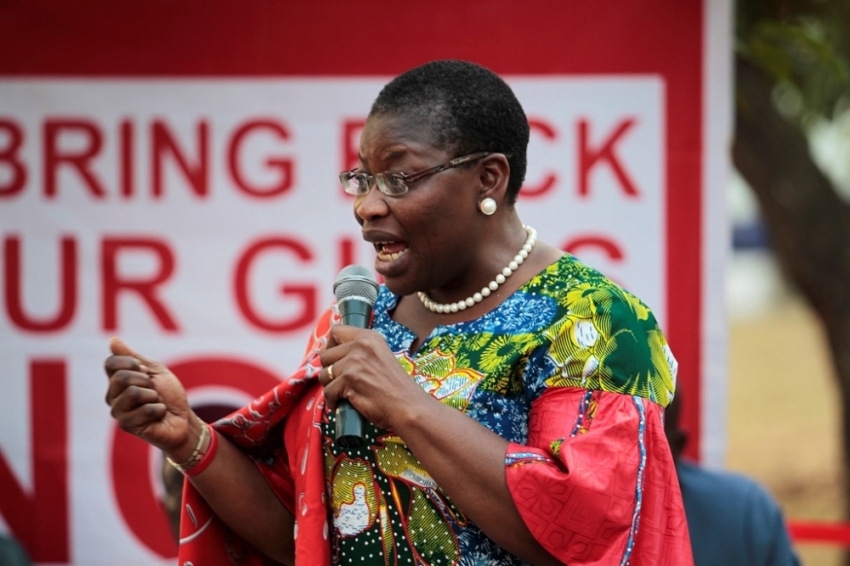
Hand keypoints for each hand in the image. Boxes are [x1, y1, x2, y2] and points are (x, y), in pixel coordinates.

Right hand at [104, 337, 197, 458]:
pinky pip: (145, 409)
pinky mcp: (127, 426)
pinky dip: (159, 409)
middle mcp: (112, 396)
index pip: (111, 363)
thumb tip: (112, 340)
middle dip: (146, 381)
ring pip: (133, 393)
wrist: (183, 419)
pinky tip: (158, 415)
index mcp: (116, 381)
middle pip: (121, 377)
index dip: (133, 363)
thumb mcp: (154, 370)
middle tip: (154, 391)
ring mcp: (118, 412)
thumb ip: (132, 357)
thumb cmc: (169, 394)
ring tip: (156, 403)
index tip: (145, 372)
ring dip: (153, 396)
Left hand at [318, 326, 425, 429]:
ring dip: (330, 386)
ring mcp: (354, 362)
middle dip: (329, 370)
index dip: (330, 345)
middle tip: (338, 381)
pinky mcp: (349, 380)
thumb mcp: (381, 357)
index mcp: (370, 337)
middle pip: (325, 354)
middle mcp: (361, 345)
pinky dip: (332, 401)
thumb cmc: (395, 388)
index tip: (334, 358)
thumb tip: (335, 354)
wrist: (407, 406)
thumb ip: (362, 351)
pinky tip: (341, 404)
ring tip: (342, 393)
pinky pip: (328, 391)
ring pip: (324, 374)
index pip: (337, 331)